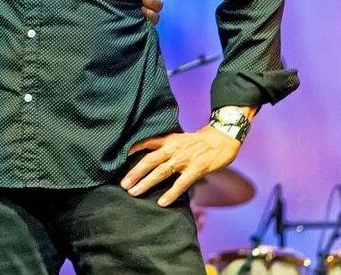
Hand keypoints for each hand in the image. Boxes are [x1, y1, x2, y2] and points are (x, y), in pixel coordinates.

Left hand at [120, 125, 241, 206]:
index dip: (133, 148)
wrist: (221, 139)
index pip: (146, 142)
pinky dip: (170, 193)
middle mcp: (173, 149)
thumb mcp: (179, 138)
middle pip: (149, 161)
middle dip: (135, 173)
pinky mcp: (196, 169)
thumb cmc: (198, 141)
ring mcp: (184, 159)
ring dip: (146, 183)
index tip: (119, 157)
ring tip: (134, 192)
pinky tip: (161, 202)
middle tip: (123, 184)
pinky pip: (181, 184)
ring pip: (161, 172)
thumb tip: (150, 155)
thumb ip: (165, 146)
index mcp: (168, 140)